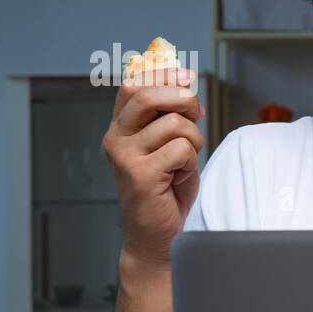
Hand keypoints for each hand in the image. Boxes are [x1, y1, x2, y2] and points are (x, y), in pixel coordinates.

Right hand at [102, 67, 205, 268]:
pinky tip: (179, 177)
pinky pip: (181, 149)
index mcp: (121, 128)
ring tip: (184, 161)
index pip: (134, 84)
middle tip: (197, 114)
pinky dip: (191, 162)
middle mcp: (115, 138)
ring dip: (194, 140)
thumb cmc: (166, 191)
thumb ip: (170, 117)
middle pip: (148, 95)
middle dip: (183, 99)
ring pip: (174, 124)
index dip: (164, 75)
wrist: (156, 236)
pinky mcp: (139, 174)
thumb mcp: (167, 145)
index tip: (188, 76)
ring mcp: (124, 156)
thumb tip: (185, 84)